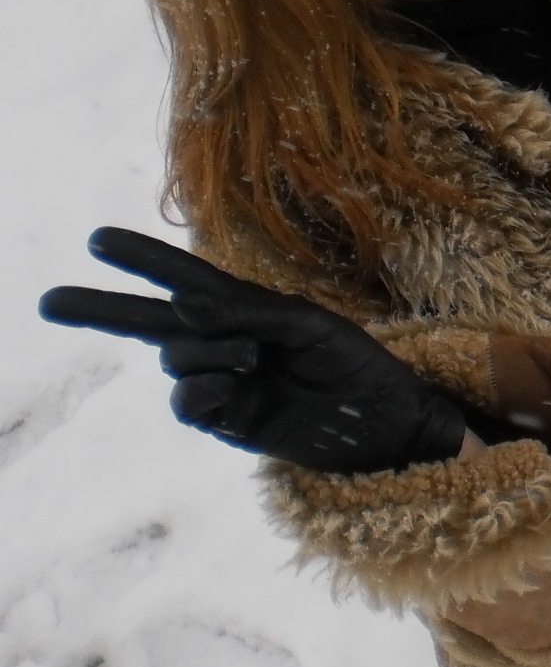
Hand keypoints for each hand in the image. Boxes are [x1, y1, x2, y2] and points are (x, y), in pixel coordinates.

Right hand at [39, 227, 466, 474]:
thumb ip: (247, 312)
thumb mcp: (309, 325)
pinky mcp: (227, 422)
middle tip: (48, 300)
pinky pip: (188, 402)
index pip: (184, 277)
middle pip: (150, 320)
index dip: (142, 258)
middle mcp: (227, 343)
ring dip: (204, 351)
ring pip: (175, 359)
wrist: (386, 425)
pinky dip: (200, 388)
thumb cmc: (358, 365)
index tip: (97, 240)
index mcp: (247, 308)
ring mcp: (223, 383)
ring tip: (252, 357)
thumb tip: (184, 304)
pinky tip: (232, 382)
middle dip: (101, 307)